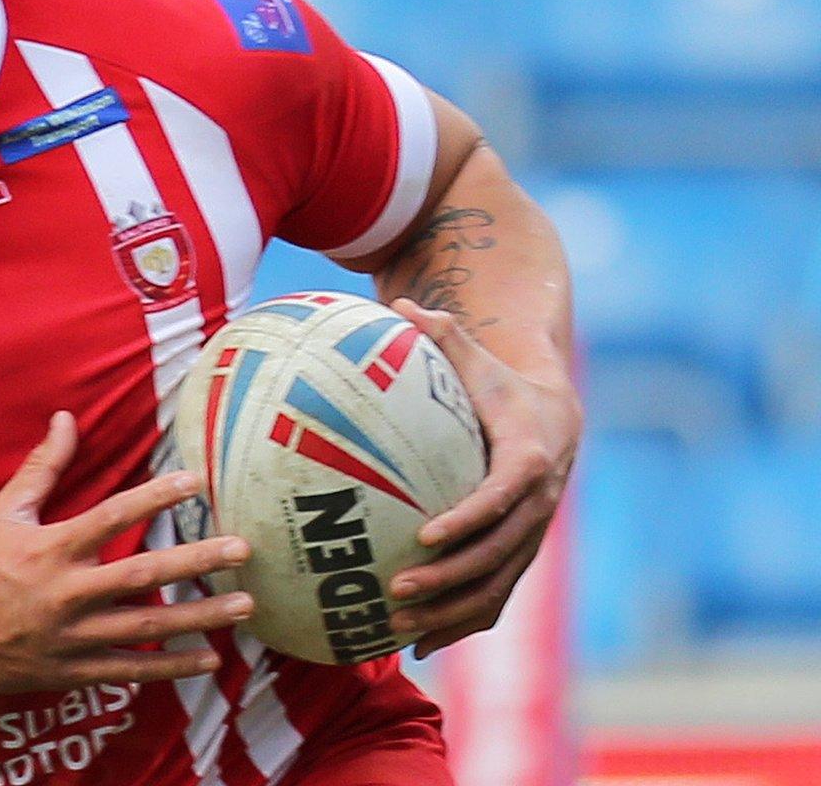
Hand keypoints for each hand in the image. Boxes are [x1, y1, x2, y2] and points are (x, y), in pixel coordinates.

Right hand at [0, 411, 254, 693]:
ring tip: (244, 605)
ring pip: (148, 624)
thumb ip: (42, 467)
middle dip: (198, 560)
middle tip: (243, 550)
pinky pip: (130, 669)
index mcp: (50, 547)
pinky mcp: (71, 670)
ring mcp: (73, 635)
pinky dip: (170, 666)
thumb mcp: (0, 512)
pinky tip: (208, 659)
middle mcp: (67, 591)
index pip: (112, 515)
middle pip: (144, 572)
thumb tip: (66, 418)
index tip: (195, 481)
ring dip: (201, 615)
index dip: (155, 496)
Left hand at [386, 300, 580, 658]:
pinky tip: (417, 646)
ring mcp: (532, 535)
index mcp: (528, 458)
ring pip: (497, 585)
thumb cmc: (498, 382)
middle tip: (396, 588)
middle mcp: (538, 505)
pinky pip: (495, 597)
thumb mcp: (475, 355)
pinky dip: (461, 623)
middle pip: (498, 552)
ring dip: (451, 611)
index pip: (502, 496)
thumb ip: (440, 333)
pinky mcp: (521, 554)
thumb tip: (397, 302)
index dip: (468, 518)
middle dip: (450, 577)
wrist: (554, 414)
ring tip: (398, 626)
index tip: (426, 535)